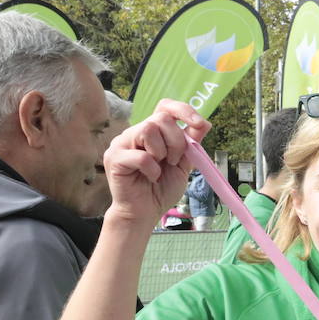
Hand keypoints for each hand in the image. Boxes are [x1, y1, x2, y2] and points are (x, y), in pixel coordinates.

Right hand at [103, 99, 210, 228]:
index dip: (183, 110)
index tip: (198, 124)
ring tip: (160, 169)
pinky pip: (140, 155)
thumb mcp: (183, 165)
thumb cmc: (161, 189)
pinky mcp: (114, 158)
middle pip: (161, 118)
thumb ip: (191, 144)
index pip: (165, 107)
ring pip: (148, 129)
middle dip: (176, 141)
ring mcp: (122, 143)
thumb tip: (205, 123)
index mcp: (153, 132)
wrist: (145, 213)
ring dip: (162, 152)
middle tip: (173, 161)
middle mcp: (135, 132)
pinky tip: (150, 177)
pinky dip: (152, 169)